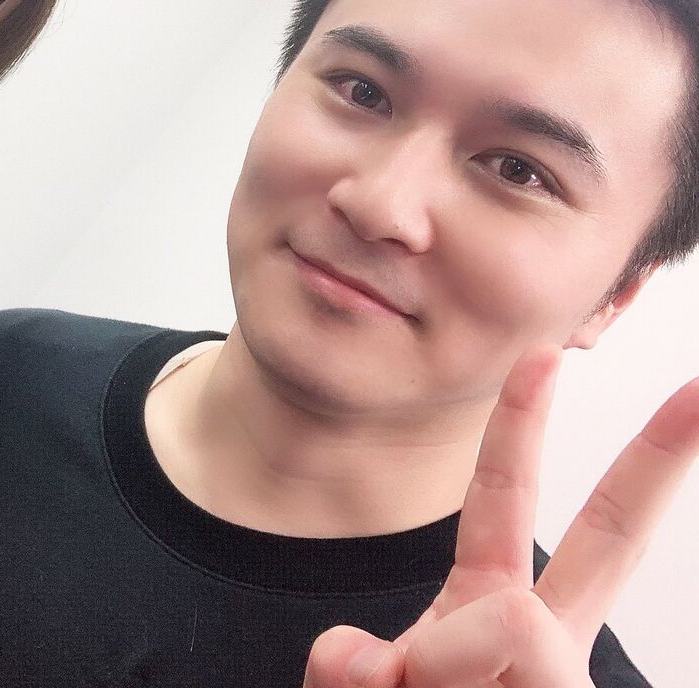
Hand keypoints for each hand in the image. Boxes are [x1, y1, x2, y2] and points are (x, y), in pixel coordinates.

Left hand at [303, 348, 698, 687]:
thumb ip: (355, 674)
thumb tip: (357, 654)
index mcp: (486, 618)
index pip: (506, 510)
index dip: (525, 433)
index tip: (547, 354)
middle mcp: (535, 648)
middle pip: (605, 542)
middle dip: (653, 462)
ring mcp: (557, 682)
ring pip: (505, 628)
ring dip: (433, 671)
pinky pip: (500, 669)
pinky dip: (433, 685)